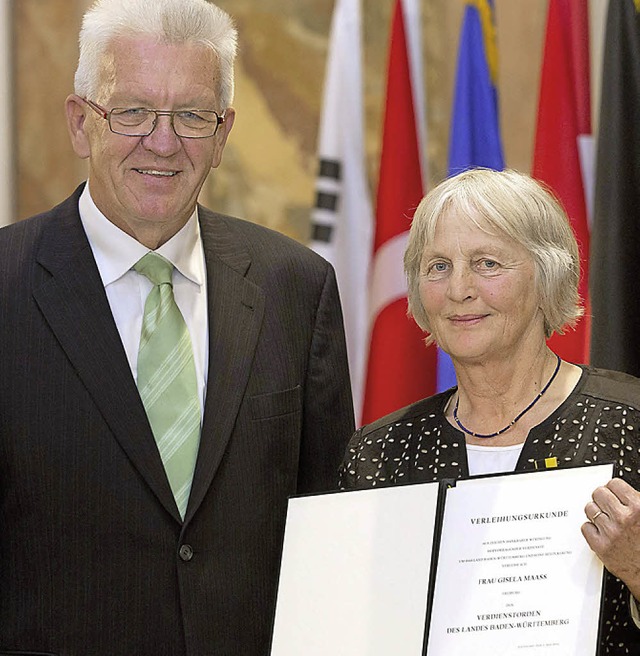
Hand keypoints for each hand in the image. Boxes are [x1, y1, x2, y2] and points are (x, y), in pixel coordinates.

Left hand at [582, 478, 639, 599]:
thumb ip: (636, 500)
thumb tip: (623, 490)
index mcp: (638, 508)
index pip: (614, 484)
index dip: (614, 489)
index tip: (614, 493)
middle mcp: (623, 518)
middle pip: (598, 493)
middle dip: (603, 498)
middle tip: (608, 506)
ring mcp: (610, 532)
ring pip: (589, 508)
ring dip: (596, 513)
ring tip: (606, 520)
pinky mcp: (600, 546)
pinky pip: (585, 526)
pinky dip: (591, 528)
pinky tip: (601, 531)